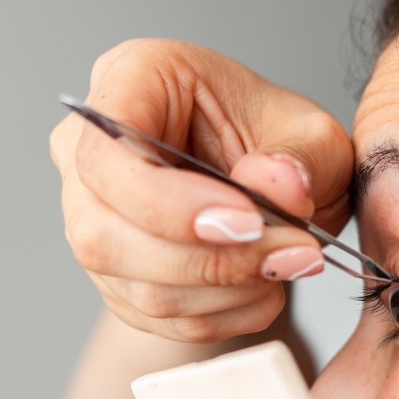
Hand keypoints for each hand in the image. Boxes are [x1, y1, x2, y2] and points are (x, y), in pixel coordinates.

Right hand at [49, 39, 352, 342]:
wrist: (272, 188)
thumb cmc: (274, 140)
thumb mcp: (310, 132)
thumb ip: (300, 157)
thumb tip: (278, 188)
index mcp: (128, 81)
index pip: (105, 153)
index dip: (168, 203)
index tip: (248, 221)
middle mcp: (88, 153)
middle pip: (103, 233)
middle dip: (205, 260)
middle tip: (287, 254)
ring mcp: (91, 220)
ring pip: (132, 286)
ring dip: (221, 292)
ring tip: (287, 267)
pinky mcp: (114, 276)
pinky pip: (155, 317)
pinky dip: (220, 314)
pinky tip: (263, 289)